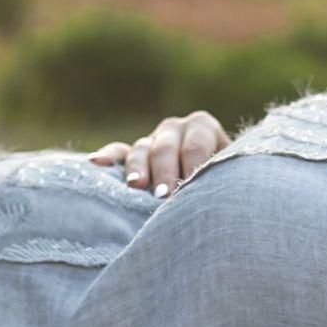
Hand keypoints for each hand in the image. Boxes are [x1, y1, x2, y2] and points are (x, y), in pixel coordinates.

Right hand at [89, 111, 229, 197]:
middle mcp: (175, 128)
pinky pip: (118, 152)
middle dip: (165, 173)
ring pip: (141, 149)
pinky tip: (97, 163)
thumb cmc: (226, 181)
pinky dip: (108, 157)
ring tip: (136, 186)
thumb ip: (222, 178)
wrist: (214, 181)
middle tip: (164, 196)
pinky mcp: (131, 154)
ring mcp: (151, 140)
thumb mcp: (229, 174)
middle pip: (166, 148)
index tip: (191, 192)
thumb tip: (218, 200)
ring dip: (138, 168)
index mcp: (202, 127)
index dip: (193, 169)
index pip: (195, 146)